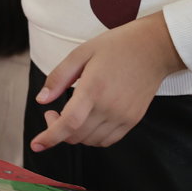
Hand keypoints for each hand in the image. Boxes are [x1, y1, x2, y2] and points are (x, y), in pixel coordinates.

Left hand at [30, 13, 185, 152]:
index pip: (69, 123)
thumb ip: (59, 77)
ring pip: (90, 141)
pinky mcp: (132, 120)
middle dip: (57, 130)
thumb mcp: (82, 53)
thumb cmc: (117, 46)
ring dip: (74, 134)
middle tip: (53, 112)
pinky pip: (107, 140)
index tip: (37, 144)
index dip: (50, 137)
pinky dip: (92, 137)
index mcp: (94, 88)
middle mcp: (109, 107)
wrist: (154, 48)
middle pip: (76, 135)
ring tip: (72, 114)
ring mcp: (123, 116)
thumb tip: (41, 99)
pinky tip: (88, 121)